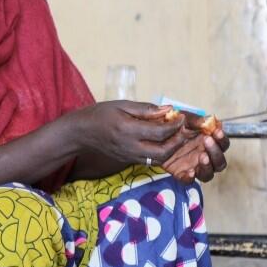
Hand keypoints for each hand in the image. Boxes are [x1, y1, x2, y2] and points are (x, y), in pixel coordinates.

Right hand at [70, 101, 188, 166]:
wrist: (82, 132)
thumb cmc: (101, 114)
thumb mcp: (122, 105)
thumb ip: (146, 109)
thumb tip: (168, 110)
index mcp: (129, 130)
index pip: (160, 132)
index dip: (175, 125)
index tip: (182, 117)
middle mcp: (131, 147)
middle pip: (163, 151)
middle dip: (178, 141)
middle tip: (184, 130)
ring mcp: (130, 156)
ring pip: (159, 159)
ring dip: (173, 150)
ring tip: (178, 137)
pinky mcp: (129, 161)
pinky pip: (151, 161)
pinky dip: (162, 153)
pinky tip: (166, 143)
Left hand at [163, 112, 229, 182]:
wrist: (154, 135)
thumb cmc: (173, 126)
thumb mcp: (184, 119)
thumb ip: (196, 120)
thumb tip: (210, 119)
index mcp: (209, 143)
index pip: (223, 144)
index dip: (222, 139)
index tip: (217, 131)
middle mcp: (205, 156)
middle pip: (220, 162)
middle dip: (216, 152)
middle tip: (207, 140)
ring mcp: (194, 166)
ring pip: (209, 174)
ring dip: (208, 166)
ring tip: (202, 156)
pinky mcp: (181, 173)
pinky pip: (189, 181)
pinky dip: (190, 178)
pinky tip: (190, 171)